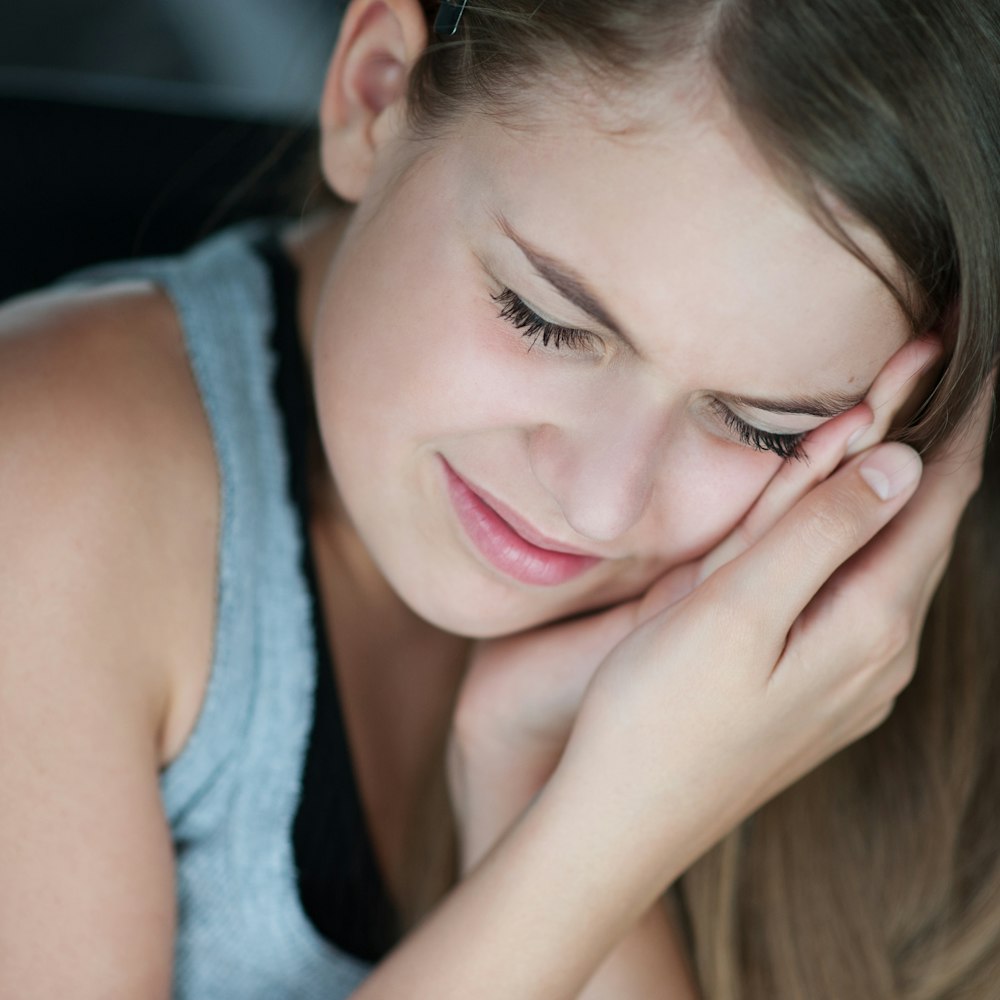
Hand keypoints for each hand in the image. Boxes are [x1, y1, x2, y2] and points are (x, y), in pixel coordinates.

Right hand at [448, 337, 954, 871]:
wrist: (619, 822)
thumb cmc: (658, 716)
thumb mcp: (735, 612)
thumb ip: (818, 534)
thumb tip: (901, 464)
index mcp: (867, 624)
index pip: (936, 502)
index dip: (958, 426)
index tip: (969, 360)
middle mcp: (877, 657)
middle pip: (918, 532)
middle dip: (929, 451)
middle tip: (930, 375)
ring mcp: (848, 683)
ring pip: (886, 566)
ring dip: (892, 497)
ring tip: (898, 431)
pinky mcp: (812, 695)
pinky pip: (852, 600)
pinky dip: (854, 546)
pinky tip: (839, 532)